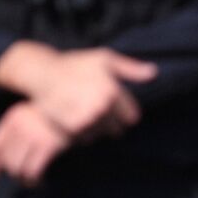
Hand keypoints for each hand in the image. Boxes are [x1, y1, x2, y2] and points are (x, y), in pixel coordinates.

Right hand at [0, 42, 157, 138]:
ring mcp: (86, 120)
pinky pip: (85, 139)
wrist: (44, 74)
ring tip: (86, 113)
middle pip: (117, 129)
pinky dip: (83, 133)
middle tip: (99, 111)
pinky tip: (77, 119)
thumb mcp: (105, 59)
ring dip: (97, 129)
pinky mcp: (71, 129)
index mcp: (113, 91)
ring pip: (101, 135)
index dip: (126, 113)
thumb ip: (131, 68)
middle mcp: (101, 108)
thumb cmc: (77, 64)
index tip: (118, 108)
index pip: (131, 117)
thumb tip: (154, 73)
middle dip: (112, 122)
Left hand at [0, 101, 70, 186]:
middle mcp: (20, 125)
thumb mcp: (34, 115)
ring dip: (23, 178)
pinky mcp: (47, 145)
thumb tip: (4, 160)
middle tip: (21, 177)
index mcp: (14, 117)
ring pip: (17, 168)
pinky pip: (33, 171)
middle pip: (7, 159)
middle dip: (13, 172)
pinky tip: (40, 182)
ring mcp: (33, 134)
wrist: (82, 105)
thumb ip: (19, 130)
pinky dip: (34, 180)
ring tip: (31, 180)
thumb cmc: (58, 114)